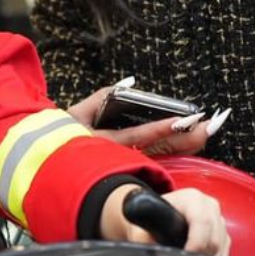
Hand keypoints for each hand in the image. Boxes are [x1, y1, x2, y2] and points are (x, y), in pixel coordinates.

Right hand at [68, 85, 227, 157]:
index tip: (185, 119)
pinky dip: (175, 154)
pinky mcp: (127, 173)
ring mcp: (123, 169)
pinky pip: (155, 164)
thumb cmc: (58, 139)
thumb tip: (131, 82)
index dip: (163, 128)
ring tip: (206, 133)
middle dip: (187, 139)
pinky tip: (192, 146)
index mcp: (103, 143)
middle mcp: (117, 159)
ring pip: (161, 158)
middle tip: (211, 126)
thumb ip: (103, 97)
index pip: (139, 135)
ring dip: (185, 146)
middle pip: (159, 150)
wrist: (43, 167)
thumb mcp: (75, 115)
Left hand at [99, 184, 229, 255]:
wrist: (158, 209)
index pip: (202, 221)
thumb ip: (143, 238)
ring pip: (221, 247)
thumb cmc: (152, 215)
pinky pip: (224, 251)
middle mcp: (209, 206)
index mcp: (192, 198)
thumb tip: (149, 255)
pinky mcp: (223, 232)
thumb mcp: (144, 224)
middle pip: (215, 238)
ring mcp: (218, 219)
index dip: (196, 244)